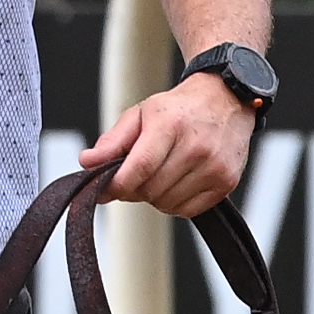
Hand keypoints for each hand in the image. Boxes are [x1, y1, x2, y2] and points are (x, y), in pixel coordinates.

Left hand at [83, 75, 256, 217]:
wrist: (223, 102)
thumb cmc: (178, 108)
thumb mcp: (140, 114)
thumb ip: (112, 141)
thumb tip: (87, 163)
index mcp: (169, 124)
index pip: (141, 166)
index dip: (118, 184)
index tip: (103, 189)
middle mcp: (195, 148)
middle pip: (152, 189)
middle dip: (133, 188)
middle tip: (131, 175)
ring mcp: (214, 167)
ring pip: (167, 204)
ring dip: (153, 197)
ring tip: (156, 174)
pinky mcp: (226, 183)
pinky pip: (188, 211)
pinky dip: (173, 204)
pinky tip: (173, 183)